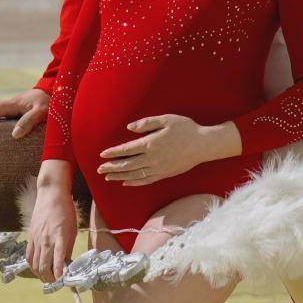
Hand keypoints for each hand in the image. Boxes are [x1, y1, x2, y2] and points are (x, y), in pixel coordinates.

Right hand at [26, 183, 77, 282]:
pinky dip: (32, 265)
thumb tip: (66, 263)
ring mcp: (37, 239)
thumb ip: (67, 247)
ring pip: (35, 264)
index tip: (62, 279)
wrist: (51, 194)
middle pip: (44, 267)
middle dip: (50, 278)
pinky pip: (29, 256)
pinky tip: (38, 267)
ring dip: (41, 274)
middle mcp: (47, 239)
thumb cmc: (66, 210)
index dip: (59, 272)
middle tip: (56, 281)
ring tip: (47, 277)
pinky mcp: (30, 236)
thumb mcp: (72, 228)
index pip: (58, 260)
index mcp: (60, 236)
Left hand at [97, 114, 224, 185]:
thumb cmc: (185, 128)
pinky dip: (134, 183)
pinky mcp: (164, 174)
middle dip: (112, 167)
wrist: (202, 145)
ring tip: (108, 177)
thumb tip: (129, 128)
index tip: (102, 155)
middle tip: (99, 169)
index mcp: (151, 144)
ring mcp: (158, 169)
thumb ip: (146, 123)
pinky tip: (126, 183)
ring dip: (119, 176)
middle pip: (128, 165)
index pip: (127, 150)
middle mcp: (152, 159)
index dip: (113, 153)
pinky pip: (145, 181)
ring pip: (134, 175)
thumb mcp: (166, 119)